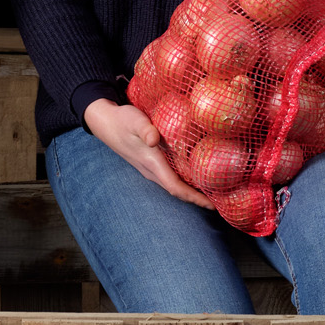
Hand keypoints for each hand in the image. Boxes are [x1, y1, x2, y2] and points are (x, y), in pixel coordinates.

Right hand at [83, 97, 213, 207]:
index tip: (211, 204)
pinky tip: (195, 175)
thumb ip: (145, 129)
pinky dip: (184, 181)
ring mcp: (149, 169)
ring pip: (173, 185)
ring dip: (190, 191)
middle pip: (176, 190)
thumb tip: (154, 139)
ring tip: (211, 192)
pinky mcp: (149, 163)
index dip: (194, 198)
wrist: (105, 123)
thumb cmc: (122, 120)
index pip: (175, 187)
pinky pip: (169, 178)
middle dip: (197, 198)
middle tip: (219, 201)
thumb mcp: (134, 120)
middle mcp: (151, 171)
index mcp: (151, 163)